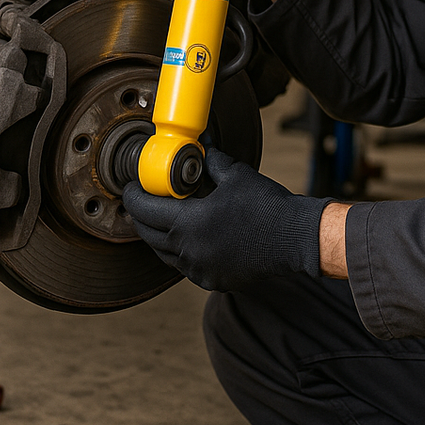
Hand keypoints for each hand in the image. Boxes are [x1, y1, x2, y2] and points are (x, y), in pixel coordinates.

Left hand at [123, 149, 329, 290]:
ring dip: (159, 237)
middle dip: (141, 218)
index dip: (133, 197)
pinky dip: (181, 252)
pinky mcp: (213, 280)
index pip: (145, 211)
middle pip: (149, 236)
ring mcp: (200, 270)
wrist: (294, 239)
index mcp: (188, 224)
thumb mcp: (234, 176)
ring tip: (163, 220)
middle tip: (143, 202)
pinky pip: (186, 267)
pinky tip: (190, 239)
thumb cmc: (266, 206)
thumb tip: (200, 144)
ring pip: (165, 255)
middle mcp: (188, 251)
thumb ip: (210, 162)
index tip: (130, 188)